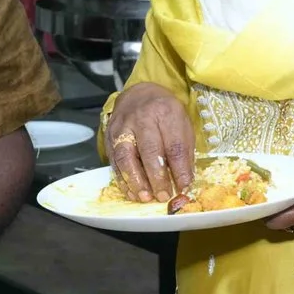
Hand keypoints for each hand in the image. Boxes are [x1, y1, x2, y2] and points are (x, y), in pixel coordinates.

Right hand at [104, 82, 193, 203]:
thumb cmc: (165, 114)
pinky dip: (122, 180)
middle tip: (163, 196)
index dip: (179, 169)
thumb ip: (184, 152)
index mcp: (166, 112)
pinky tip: (132, 193)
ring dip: (136, 181)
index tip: (183, 187)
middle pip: (149, 150)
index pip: (174, 144)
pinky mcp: (109, 138)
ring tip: (145, 197)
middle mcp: (142, 118)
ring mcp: (122, 127)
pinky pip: (114, 161)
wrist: (138, 96)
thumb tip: (184, 182)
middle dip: (157, 177)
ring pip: (126, 156)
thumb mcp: (182, 125)